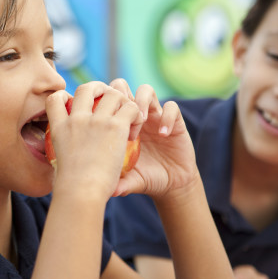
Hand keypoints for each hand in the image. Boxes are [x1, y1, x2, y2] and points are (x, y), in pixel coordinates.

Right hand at [46, 81, 140, 200]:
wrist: (81, 192)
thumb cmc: (70, 189)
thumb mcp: (59, 165)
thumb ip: (64, 155)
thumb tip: (63, 165)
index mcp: (59, 128)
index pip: (54, 99)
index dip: (65, 96)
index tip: (74, 104)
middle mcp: (76, 119)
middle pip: (87, 87)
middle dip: (100, 88)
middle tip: (110, 102)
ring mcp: (96, 121)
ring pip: (112, 93)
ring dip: (122, 101)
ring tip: (127, 117)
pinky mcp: (115, 127)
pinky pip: (130, 107)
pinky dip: (136, 113)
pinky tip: (135, 128)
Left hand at [108, 79, 198, 198]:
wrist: (171, 183)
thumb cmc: (145, 178)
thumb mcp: (130, 180)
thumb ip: (119, 182)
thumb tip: (108, 192)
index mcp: (117, 124)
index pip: (105, 100)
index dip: (103, 105)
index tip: (104, 124)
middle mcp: (135, 116)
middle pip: (122, 86)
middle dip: (121, 96)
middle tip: (121, 116)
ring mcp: (154, 116)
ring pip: (146, 90)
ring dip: (142, 102)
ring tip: (141, 123)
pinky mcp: (174, 121)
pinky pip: (171, 107)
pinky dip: (167, 117)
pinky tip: (163, 135)